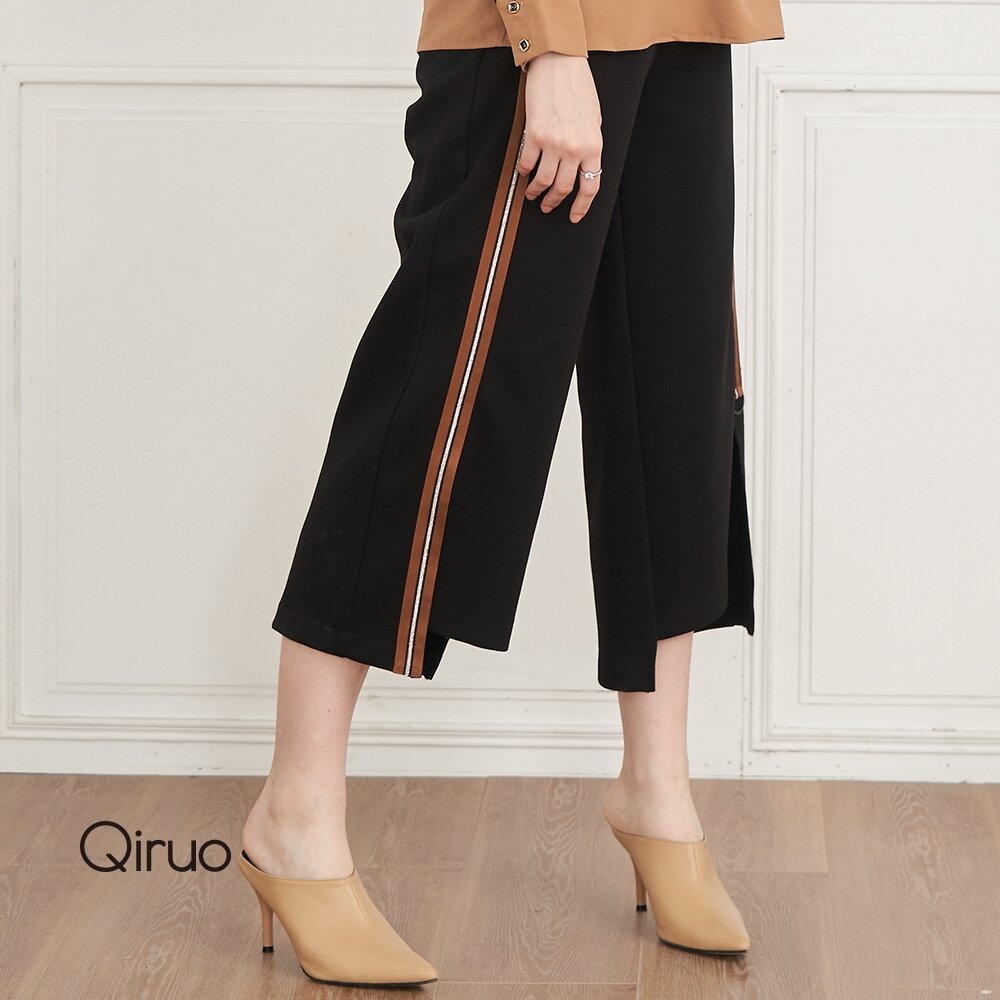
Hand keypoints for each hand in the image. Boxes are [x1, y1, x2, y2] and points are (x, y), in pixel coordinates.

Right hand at [518, 53, 602, 223]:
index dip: (581, 207)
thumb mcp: (594, 121)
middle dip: (554, 201)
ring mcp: (554, 144)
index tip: (573, 217)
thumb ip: (589, 146)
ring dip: (536, 191)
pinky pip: (527, 163)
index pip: (590, 187)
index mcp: (594, 147)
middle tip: (547, 206)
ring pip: (544, 181)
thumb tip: (581, 167)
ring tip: (532, 194)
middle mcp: (575, 149)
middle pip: (564, 188)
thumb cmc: (579, 89)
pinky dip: (524, 172)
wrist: (560, 64)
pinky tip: (523, 174)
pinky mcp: (535, 135)